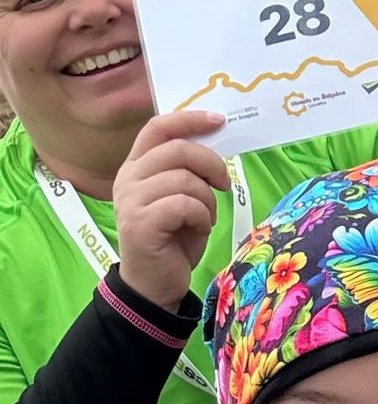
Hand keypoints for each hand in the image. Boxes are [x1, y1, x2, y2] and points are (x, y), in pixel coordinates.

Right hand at [113, 111, 229, 314]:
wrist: (155, 284)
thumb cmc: (173, 238)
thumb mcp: (184, 195)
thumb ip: (188, 168)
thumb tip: (215, 136)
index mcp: (136, 166)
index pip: (158, 127)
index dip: (189, 119)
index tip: (219, 121)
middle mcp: (127, 179)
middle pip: (178, 149)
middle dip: (211, 164)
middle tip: (223, 184)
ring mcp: (130, 201)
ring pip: (185, 178)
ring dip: (208, 199)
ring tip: (206, 217)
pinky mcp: (139, 223)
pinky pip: (184, 204)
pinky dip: (202, 216)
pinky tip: (199, 228)